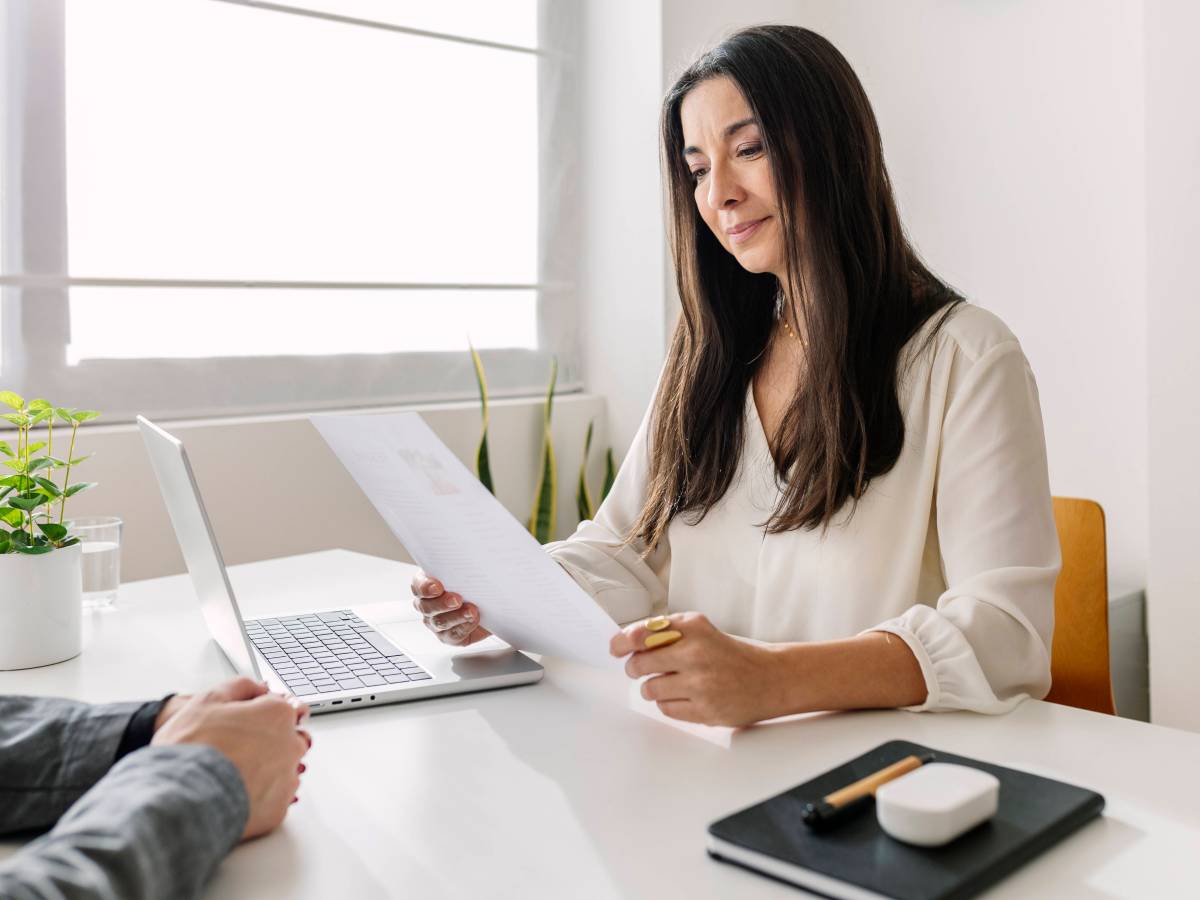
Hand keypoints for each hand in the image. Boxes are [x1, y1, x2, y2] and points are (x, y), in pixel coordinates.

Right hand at [151, 677, 310, 839]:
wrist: (179, 799)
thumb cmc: (191, 749)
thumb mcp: (208, 700)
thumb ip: (240, 687)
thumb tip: (259, 689)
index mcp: (278, 714)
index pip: (285, 707)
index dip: (264, 713)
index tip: (251, 721)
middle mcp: (291, 745)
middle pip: (288, 739)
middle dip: (268, 742)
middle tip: (236, 750)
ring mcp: (287, 779)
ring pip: (282, 770)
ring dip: (264, 770)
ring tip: (230, 775)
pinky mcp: (278, 809)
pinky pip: (273, 799)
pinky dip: (258, 797)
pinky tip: (234, 794)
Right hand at [411, 570, 491, 646]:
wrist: (491, 602)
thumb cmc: (475, 582)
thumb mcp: (467, 568)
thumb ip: (461, 564)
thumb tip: (468, 554)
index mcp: (427, 583)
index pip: (418, 585)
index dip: (425, 587)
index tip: (438, 586)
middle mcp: (427, 604)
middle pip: (426, 606)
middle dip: (442, 603)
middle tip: (456, 599)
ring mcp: (436, 622)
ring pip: (440, 622)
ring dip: (456, 616)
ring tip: (471, 611)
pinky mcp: (449, 636)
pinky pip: (453, 635)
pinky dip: (464, 627)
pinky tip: (474, 620)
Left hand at [610, 612, 786, 727]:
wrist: (770, 678)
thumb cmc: (729, 653)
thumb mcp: (701, 630)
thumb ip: (666, 632)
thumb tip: (625, 641)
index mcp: (694, 628)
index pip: (641, 635)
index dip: (621, 643)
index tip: (616, 649)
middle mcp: (696, 653)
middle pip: (639, 664)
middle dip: (635, 668)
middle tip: (640, 668)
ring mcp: (701, 684)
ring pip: (649, 689)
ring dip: (652, 687)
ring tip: (669, 683)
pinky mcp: (705, 711)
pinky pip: (665, 709)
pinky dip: (668, 703)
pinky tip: (684, 695)